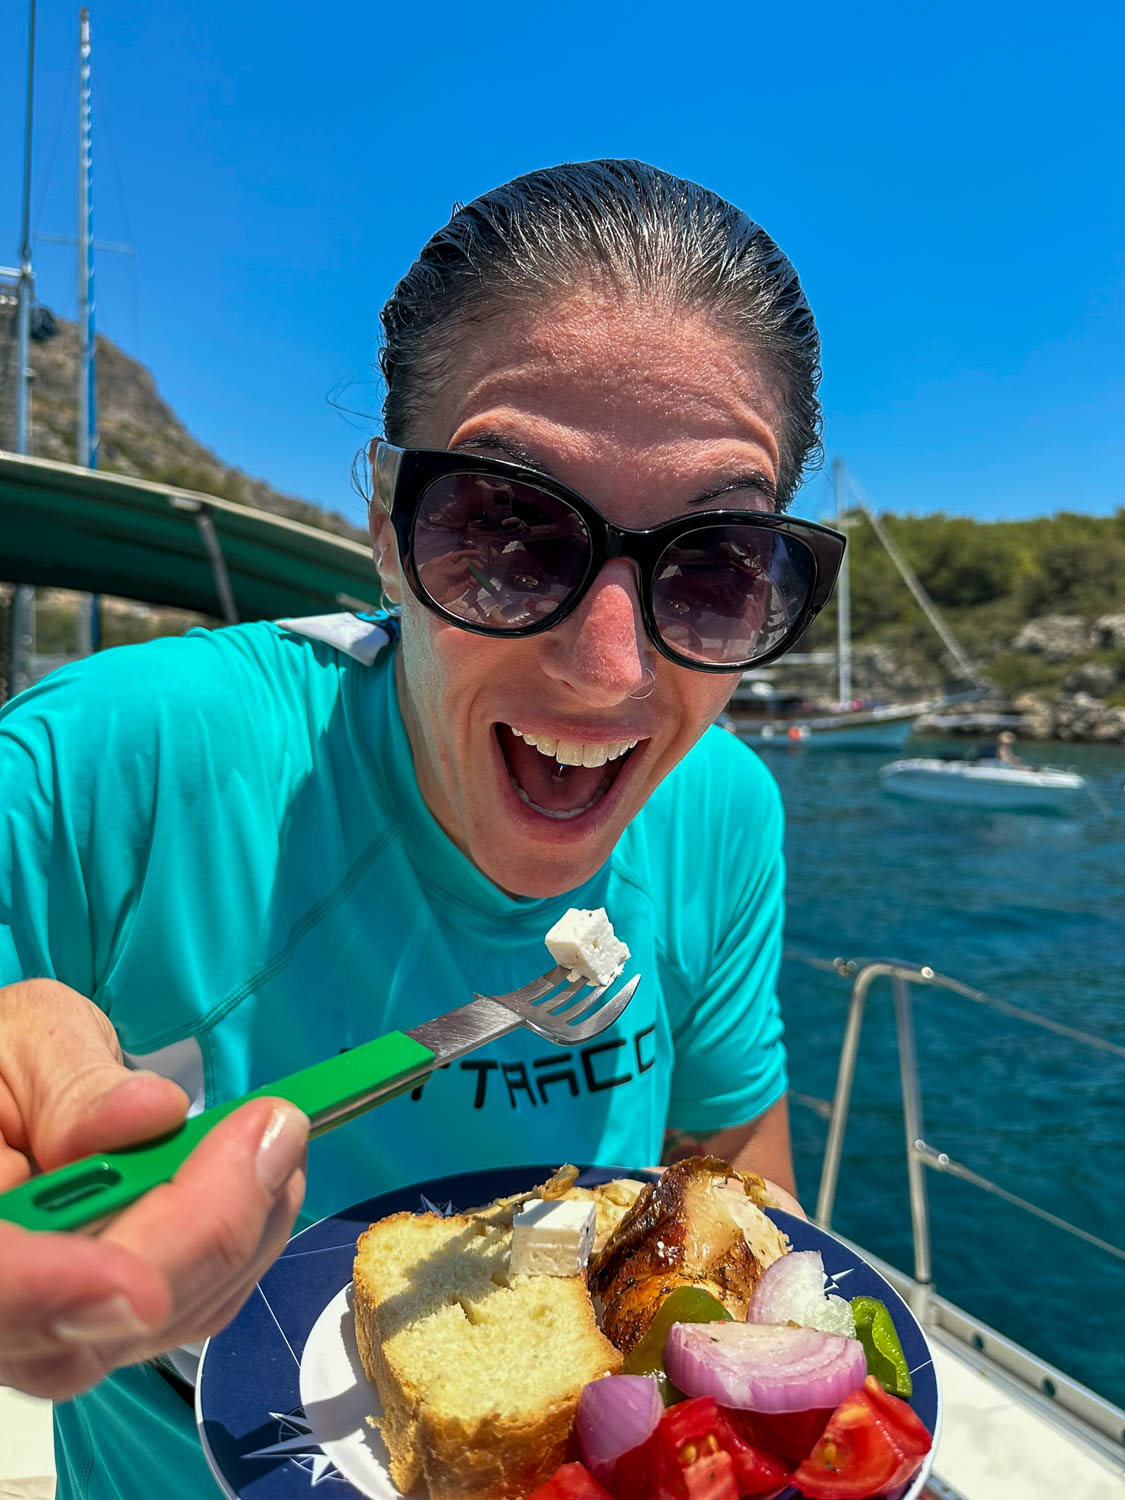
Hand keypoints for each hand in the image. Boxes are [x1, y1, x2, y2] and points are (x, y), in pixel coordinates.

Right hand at [0, 979, 307, 1399]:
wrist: (9, 1096)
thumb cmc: (6, 1061)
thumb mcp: (29, 1043)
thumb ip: (74, 1087)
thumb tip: (154, 1115)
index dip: (60, 1297)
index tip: (138, 1286)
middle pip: (78, 1334)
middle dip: (197, 1239)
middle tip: (273, 1136)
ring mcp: (45, 1326)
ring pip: (140, 1332)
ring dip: (233, 1241)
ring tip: (279, 1141)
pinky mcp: (104, 1321)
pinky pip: (174, 1314)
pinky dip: (234, 1252)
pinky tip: (268, 1179)